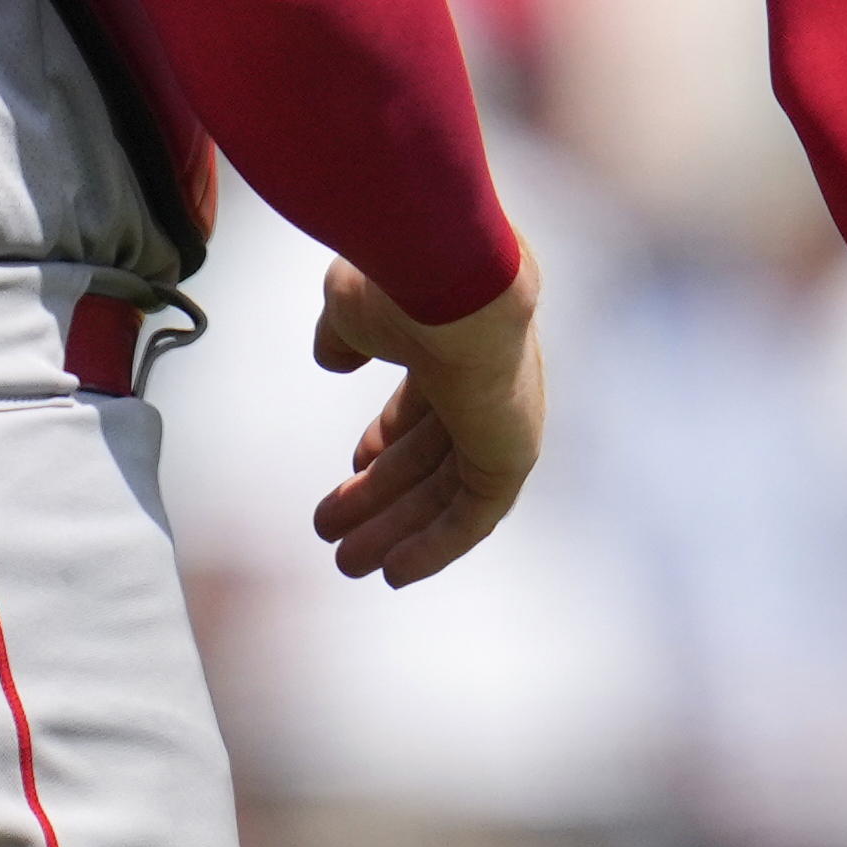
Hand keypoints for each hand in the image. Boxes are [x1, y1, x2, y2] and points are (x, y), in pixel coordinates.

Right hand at [308, 247, 545, 585]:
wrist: (448, 275)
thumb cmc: (399, 279)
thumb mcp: (354, 309)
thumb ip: (346, 336)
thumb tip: (333, 356)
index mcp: (452, 342)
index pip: (426, 406)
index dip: (388, 441)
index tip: (354, 467)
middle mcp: (485, 382)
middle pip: (431, 455)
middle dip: (382, 497)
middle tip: (335, 532)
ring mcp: (501, 417)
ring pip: (447, 491)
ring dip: (398, 530)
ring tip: (348, 562)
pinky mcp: (512, 452)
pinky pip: (476, 514)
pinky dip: (438, 545)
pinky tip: (396, 571)